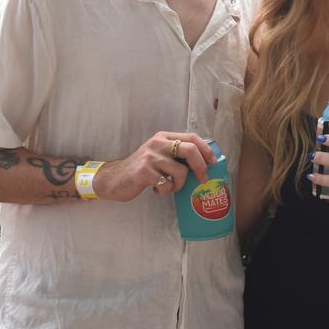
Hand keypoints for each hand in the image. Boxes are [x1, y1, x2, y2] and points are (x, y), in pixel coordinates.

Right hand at [94, 132, 214, 200]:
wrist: (114, 179)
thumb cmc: (142, 169)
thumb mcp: (159, 155)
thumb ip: (176, 155)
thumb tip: (205, 163)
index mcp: (164, 137)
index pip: (192, 137)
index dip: (206, 150)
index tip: (214, 162)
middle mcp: (157, 143)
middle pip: (190, 150)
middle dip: (201, 166)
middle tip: (203, 179)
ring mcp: (150, 157)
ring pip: (180, 171)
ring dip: (179, 184)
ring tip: (169, 187)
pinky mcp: (144, 172)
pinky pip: (166, 184)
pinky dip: (165, 191)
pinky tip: (157, 191)